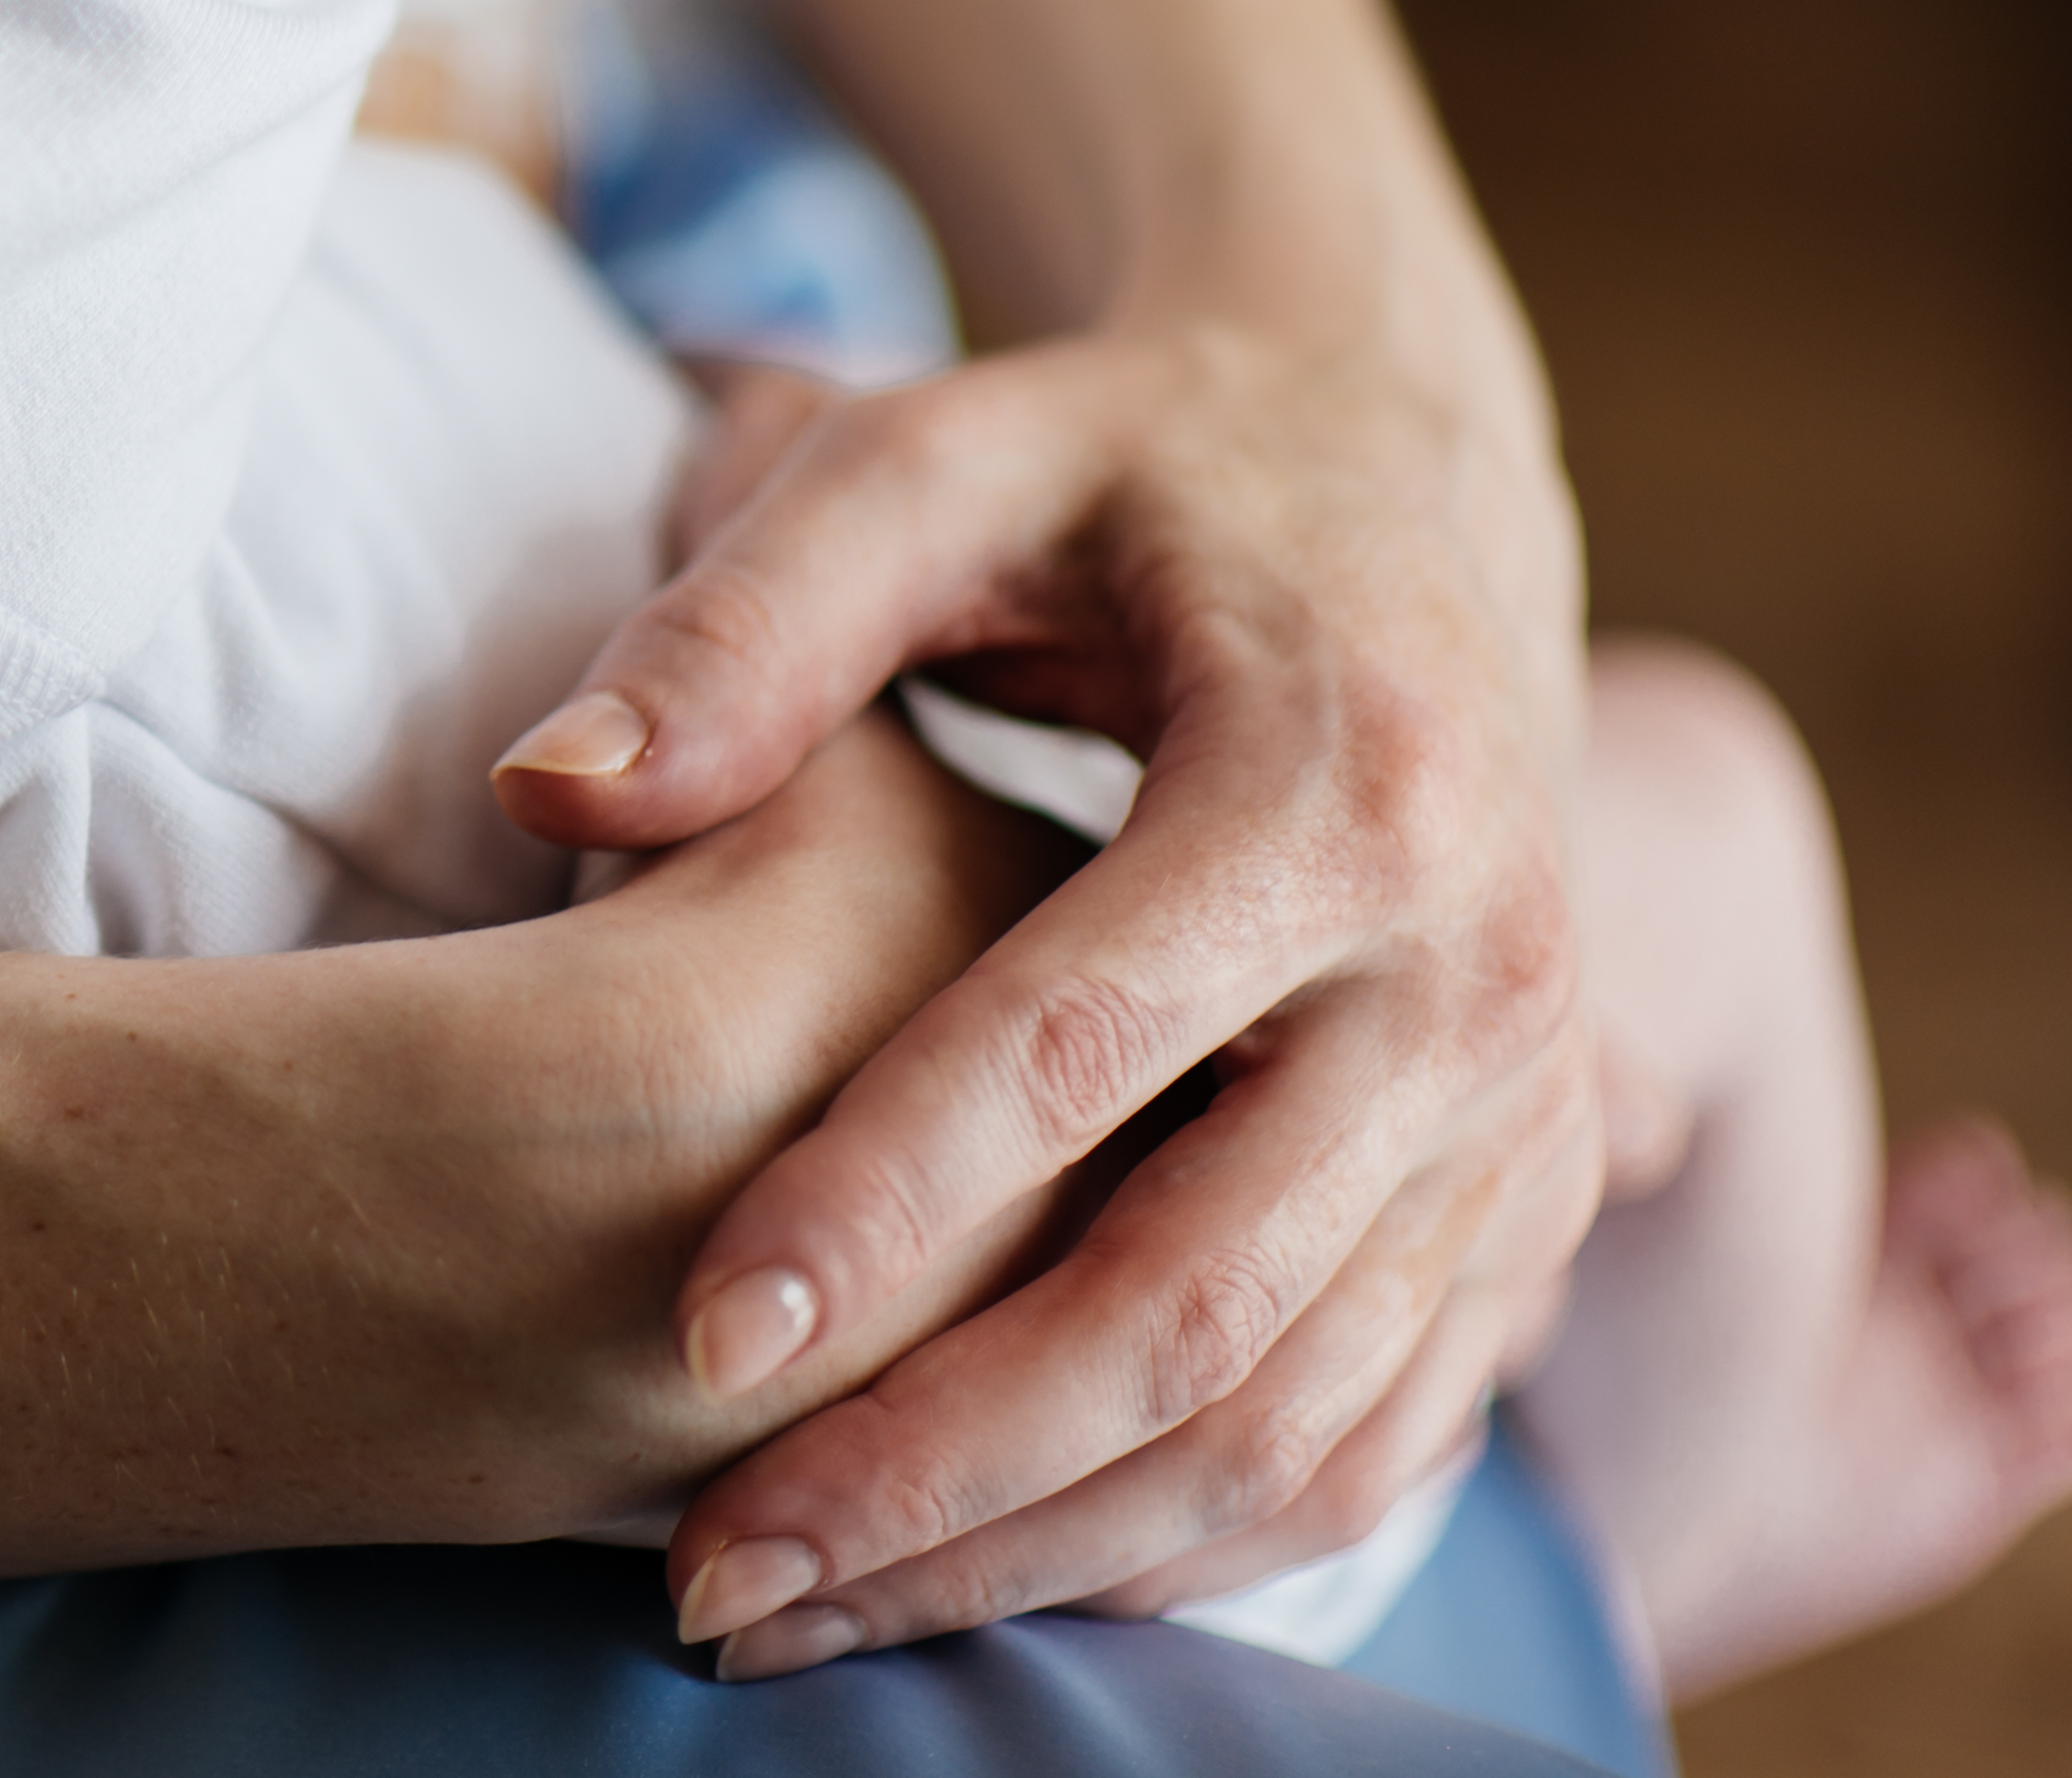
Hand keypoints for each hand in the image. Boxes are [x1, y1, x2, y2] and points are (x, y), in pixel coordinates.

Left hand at [493, 313, 1602, 1671]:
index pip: (1084, 1045)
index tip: (692, 1330)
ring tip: (783, 1615)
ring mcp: (1526, 1119)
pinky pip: (1365, 1441)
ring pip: (1289, 1424)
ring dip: (1035, 1553)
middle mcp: (1477, 977)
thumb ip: (746, 615)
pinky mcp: (1520, 1210)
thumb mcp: (937, 455)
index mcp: (1342, 782)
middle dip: (942, 1463)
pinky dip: (1170, 1550)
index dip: (885, 1200)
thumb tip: (545, 787)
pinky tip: (963, 1584)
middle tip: (707, 1576)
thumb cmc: (1118, 467)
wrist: (1403, 483)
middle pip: (1203, 1298)